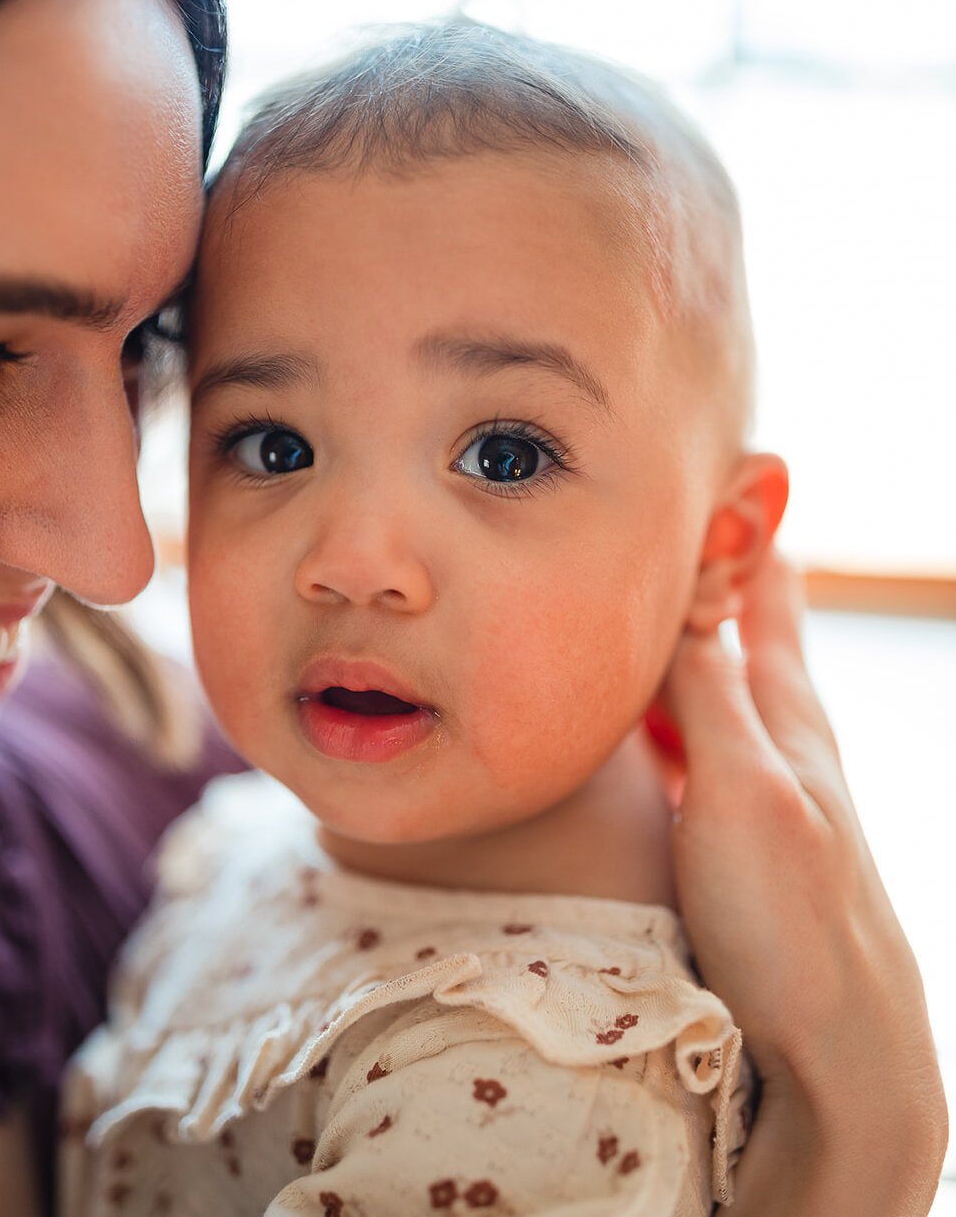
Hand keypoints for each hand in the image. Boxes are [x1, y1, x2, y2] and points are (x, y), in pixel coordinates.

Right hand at [661, 549, 946, 1214]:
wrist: (846, 1055)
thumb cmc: (797, 926)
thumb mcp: (745, 795)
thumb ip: (714, 695)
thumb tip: (684, 590)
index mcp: (789, 717)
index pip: (763, 594)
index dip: (741, 531)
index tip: (726, 467)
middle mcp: (789, 742)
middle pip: (755, 630)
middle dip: (725, 569)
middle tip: (702, 513)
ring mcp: (775, 791)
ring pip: (734, 684)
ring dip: (706, 632)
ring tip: (681, 592)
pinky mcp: (754, 838)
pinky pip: (716, 740)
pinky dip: (690, 700)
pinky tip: (675, 714)